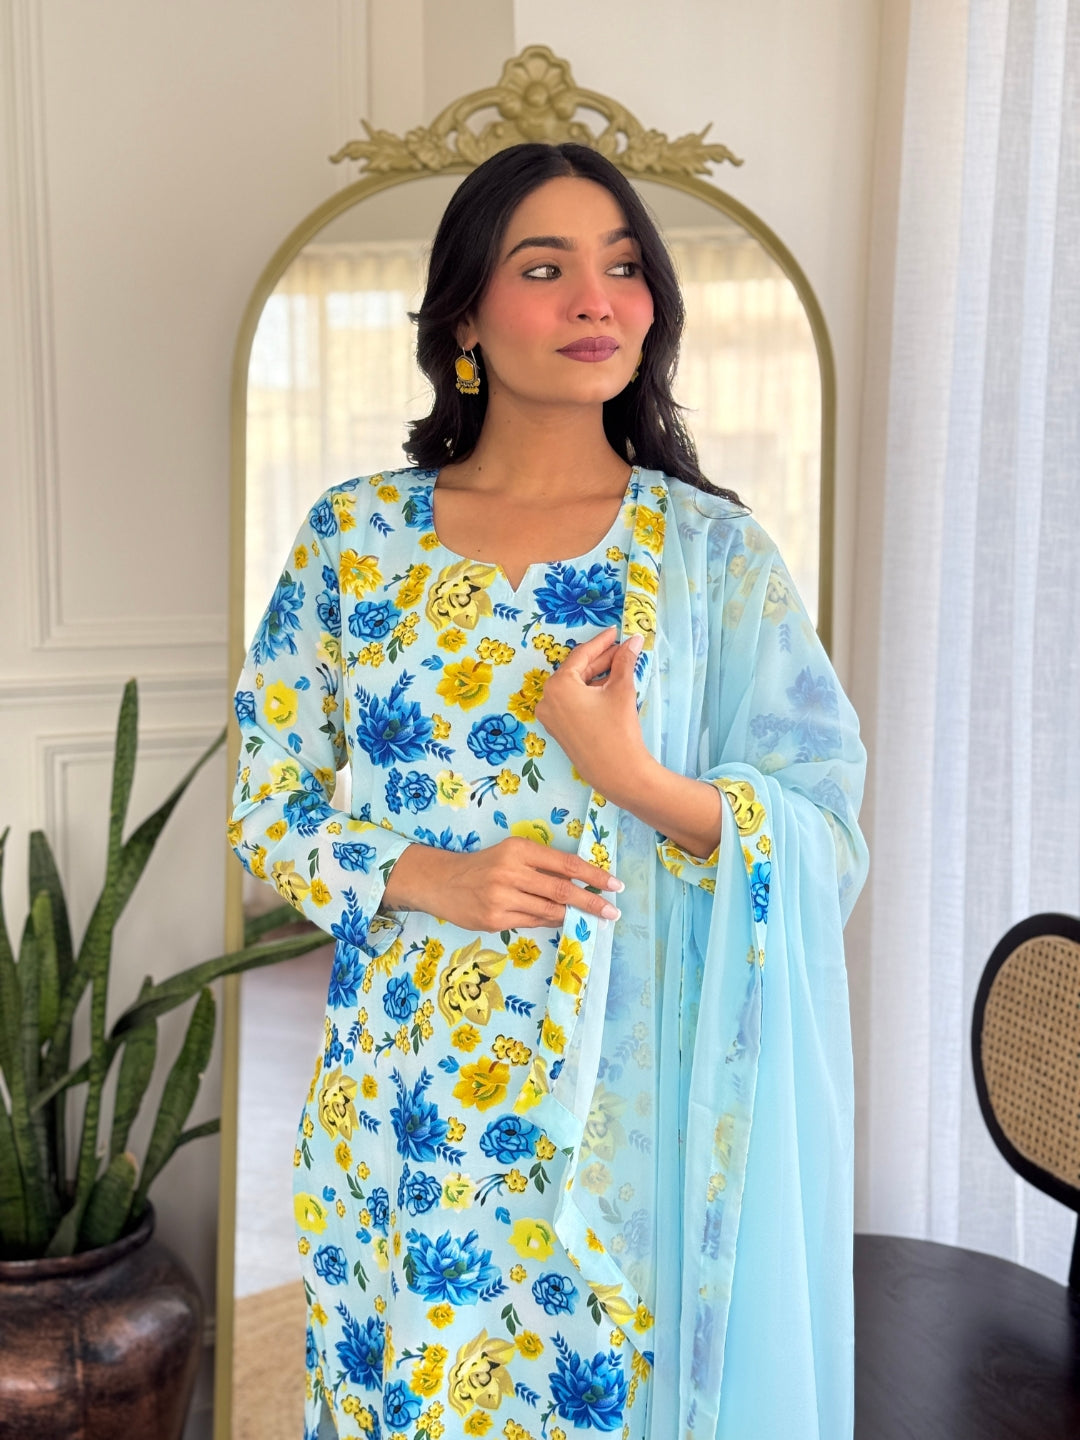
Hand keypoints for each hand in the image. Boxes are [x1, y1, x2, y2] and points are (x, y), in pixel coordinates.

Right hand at [385, 837, 623, 931]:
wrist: (442, 882)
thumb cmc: (484, 866)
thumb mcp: (511, 855)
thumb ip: (541, 867)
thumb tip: (580, 884)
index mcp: (519, 850)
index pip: (566, 863)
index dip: (593, 875)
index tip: (615, 884)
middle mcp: (511, 872)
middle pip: (562, 890)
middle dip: (592, 902)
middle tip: (613, 911)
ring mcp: (502, 898)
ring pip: (550, 911)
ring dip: (573, 916)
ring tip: (590, 919)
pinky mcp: (494, 919)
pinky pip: (532, 923)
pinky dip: (549, 922)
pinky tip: (559, 921)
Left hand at [532, 624, 648, 800]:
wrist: (617, 773)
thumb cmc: (618, 729)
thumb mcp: (621, 690)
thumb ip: (624, 661)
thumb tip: (634, 640)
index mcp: (558, 685)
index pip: (581, 655)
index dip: (602, 642)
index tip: (616, 631)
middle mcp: (548, 699)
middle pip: (577, 670)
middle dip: (602, 659)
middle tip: (624, 648)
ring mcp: (551, 716)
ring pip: (576, 687)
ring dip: (598, 676)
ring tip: (623, 665)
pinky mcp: (559, 729)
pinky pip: (573, 702)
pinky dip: (590, 692)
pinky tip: (610, 685)